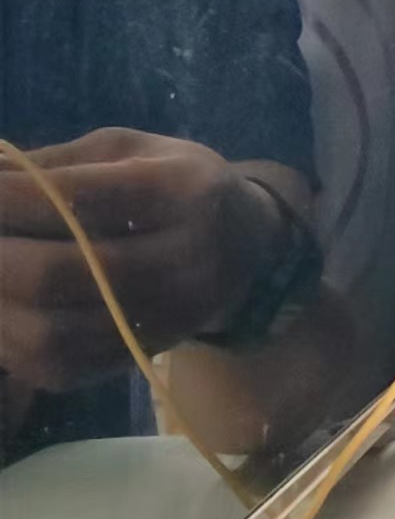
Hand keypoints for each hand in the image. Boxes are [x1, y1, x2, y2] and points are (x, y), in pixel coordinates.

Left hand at [0, 128, 287, 390]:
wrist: (245, 246)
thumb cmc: (175, 184)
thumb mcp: (128, 152)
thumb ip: (50, 165)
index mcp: (185, 191)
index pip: (76, 200)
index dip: (5, 198)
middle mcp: (184, 260)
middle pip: (55, 273)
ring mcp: (168, 318)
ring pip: (49, 333)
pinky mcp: (143, 356)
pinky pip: (56, 366)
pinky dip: (8, 340)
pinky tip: (3, 308)